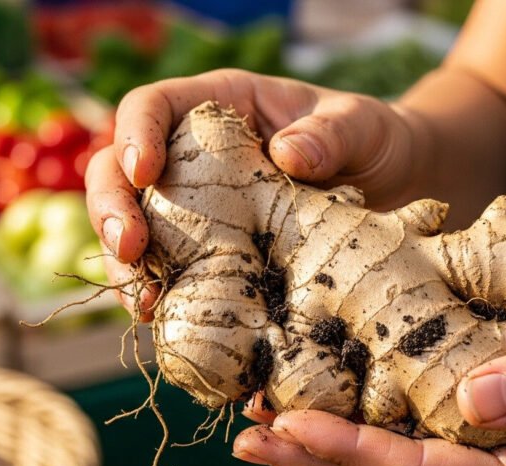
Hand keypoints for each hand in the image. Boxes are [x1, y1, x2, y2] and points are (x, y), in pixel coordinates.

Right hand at [85, 69, 421, 319]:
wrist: (394, 187)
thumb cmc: (373, 140)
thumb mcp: (361, 126)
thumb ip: (330, 134)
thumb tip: (286, 155)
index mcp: (218, 105)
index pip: (151, 107)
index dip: (134, 135)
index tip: (143, 173)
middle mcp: (192, 152)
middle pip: (119, 170)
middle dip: (111, 209)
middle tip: (128, 249)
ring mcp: (196, 204)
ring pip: (133, 224)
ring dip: (125, 264)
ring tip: (142, 300)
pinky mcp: (209, 249)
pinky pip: (168, 268)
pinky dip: (159, 293)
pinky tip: (163, 319)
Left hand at [233, 298, 505, 465]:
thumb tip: (471, 397)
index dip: (353, 452)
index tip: (289, 425)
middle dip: (318, 462)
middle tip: (247, 437)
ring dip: (328, 452)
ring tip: (261, 431)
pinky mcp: (493, 439)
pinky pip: (418, 442)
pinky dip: (365, 429)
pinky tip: (326, 407)